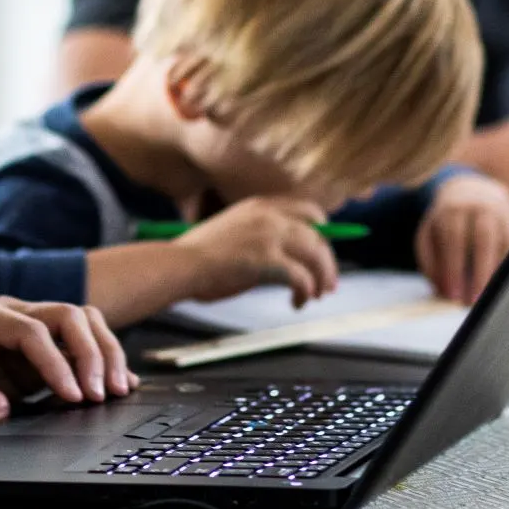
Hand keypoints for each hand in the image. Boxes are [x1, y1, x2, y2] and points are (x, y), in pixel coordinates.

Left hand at [0, 295, 134, 434]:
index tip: (74, 395)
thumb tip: (0, 408)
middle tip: (103, 393)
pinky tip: (118, 381)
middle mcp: (5, 312)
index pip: (32, 330)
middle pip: (66, 316)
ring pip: (79, 322)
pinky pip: (76, 343)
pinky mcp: (34, 347)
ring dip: (103, 352)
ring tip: (119, 388)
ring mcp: (23, 325)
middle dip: (90, 353)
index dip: (57, 362)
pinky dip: (98, 359)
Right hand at [172, 197, 340, 307]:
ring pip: (316, 255)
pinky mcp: (269, 260)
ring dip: (320, 279)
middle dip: (327, 261)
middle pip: (319, 235)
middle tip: (328, 283)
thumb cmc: (199, 256)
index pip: (309, 211)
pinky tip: (296, 302)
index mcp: (261, 205)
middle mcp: (270, 215)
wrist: (181, 264)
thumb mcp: (234, 232)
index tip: (323, 251)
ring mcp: (270, 235)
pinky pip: (302, 277)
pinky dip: (305, 292)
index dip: (322, 232)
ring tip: (314, 296)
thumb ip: (261, 237)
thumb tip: (286, 259)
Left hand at [417, 174, 508, 304]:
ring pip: (508, 242)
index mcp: (454, 208)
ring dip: (501, 273)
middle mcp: (481, 206)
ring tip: (494, 299)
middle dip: (481, 272)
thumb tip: (444, 292)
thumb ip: (430, 263)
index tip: (453, 295)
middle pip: (485, 238)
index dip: (453, 268)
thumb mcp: (428, 236)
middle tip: (476, 303)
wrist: (470, 191)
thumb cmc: (445, 223)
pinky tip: (507, 287)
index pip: (454, 238)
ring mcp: (504, 210)